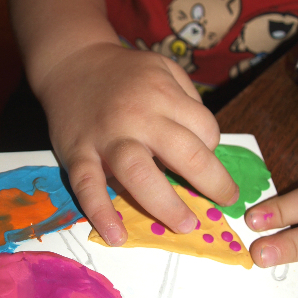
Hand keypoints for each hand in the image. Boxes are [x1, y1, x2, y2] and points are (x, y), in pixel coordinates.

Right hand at [38, 42, 237, 246]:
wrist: (73, 62)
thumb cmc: (125, 72)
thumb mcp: (164, 68)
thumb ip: (187, 99)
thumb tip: (208, 143)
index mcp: (163, 95)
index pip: (204, 130)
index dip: (213, 148)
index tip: (204, 157)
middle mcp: (138, 117)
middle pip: (183, 153)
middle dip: (212, 182)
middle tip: (225, 201)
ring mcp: (106, 137)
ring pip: (139, 173)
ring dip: (166, 204)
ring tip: (186, 225)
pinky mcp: (77, 152)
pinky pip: (87, 186)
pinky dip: (101, 212)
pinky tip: (117, 235)